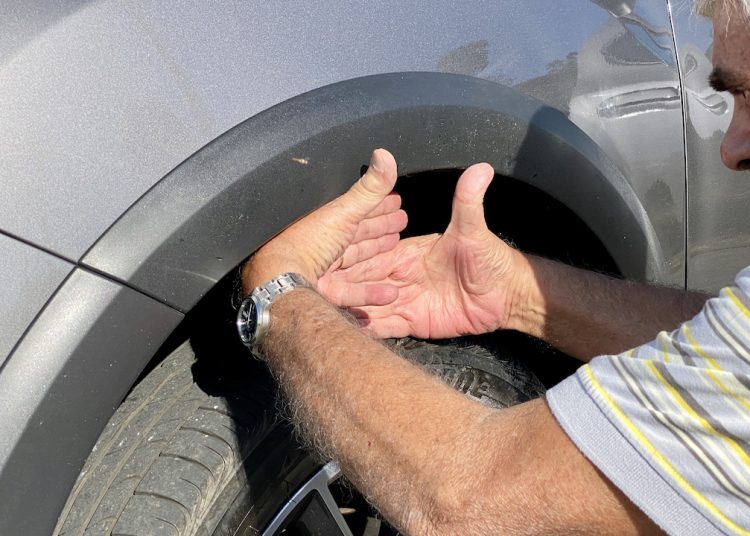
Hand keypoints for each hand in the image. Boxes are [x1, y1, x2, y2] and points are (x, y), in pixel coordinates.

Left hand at [242, 149, 407, 296]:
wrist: (284, 281)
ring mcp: (321, 268)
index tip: (396, 200)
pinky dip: (372, 292)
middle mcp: (321, 241)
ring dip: (377, 255)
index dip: (378, 203)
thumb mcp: (343, 211)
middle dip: (379, 226)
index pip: (356, 208)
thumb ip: (368, 189)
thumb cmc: (305, 244)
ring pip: (355, 259)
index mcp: (323, 219)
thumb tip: (385, 155)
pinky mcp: (324, 291)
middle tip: (400, 221)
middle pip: (356, 233)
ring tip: (397, 248)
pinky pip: (352, 291)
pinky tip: (390, 292)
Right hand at [321, 163, 529, 338]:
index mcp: (407, 253)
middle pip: (366, 281)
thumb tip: (481, 167)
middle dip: (344, 285)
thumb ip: (469, 201)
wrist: (507, 296)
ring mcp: (405, 300)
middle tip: (318, 290)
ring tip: (326, 313)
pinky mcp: (413, 322)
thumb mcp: (474, 230)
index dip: (354, 257)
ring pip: (370, 304)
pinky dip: (369, 330)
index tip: (331, 259)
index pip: (374, 254)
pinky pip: (386, 327)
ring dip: (351, 308)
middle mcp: (400, 276)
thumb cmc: (491, 259)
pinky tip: (350, 333)